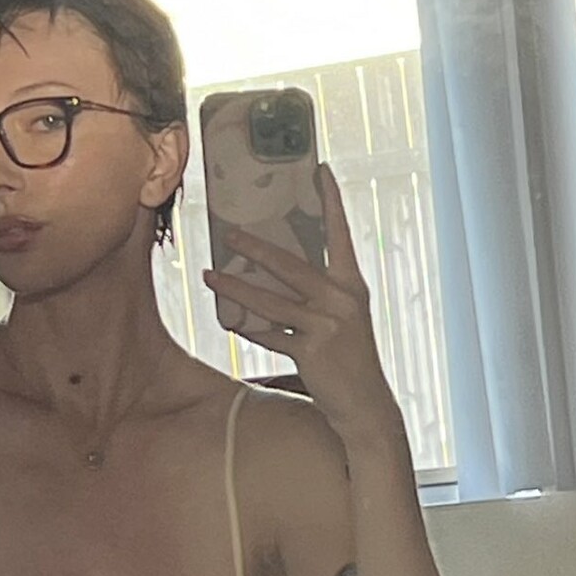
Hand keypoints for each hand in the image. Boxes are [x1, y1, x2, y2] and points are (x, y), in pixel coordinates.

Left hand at [202, 164, 404, 450]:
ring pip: (271, 299)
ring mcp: (326, 326)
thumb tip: (275, 276)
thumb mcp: (343, 320)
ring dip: (236, 286)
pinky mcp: (311, 352)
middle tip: (228, 231)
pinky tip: (227, 319)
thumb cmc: (350, 360)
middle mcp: (342, 300)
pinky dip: (246, 327)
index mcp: (352, 286)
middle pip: (291, 264)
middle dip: (256, 246)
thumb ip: (318, 296)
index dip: (331, 201)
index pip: (341, 234)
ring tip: (210, 274)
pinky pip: (269, 335)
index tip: (320, 169)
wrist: (366, 405)